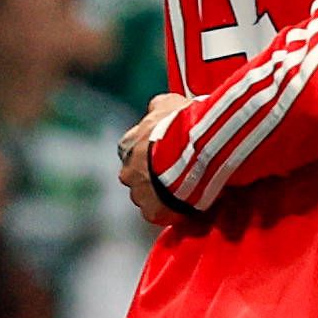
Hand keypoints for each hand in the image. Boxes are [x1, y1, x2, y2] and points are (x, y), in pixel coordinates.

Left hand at [114, 92, 180, 231]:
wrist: (189, 152)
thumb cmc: (178, 124)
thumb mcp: (170, 103)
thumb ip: (159, 107)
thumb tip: (156, 107)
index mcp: (127, 145)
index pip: (134, 152)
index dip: (152, 154)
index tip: (168, 154)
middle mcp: (126, 171)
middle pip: (140, 178)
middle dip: (156, 178)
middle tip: (180, 174)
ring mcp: (137, 194)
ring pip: (149, 198)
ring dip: (164, 195)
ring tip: (188, 189)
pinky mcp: (152, 212)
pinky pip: (162, 214)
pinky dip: (173, 211)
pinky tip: (190, 203)